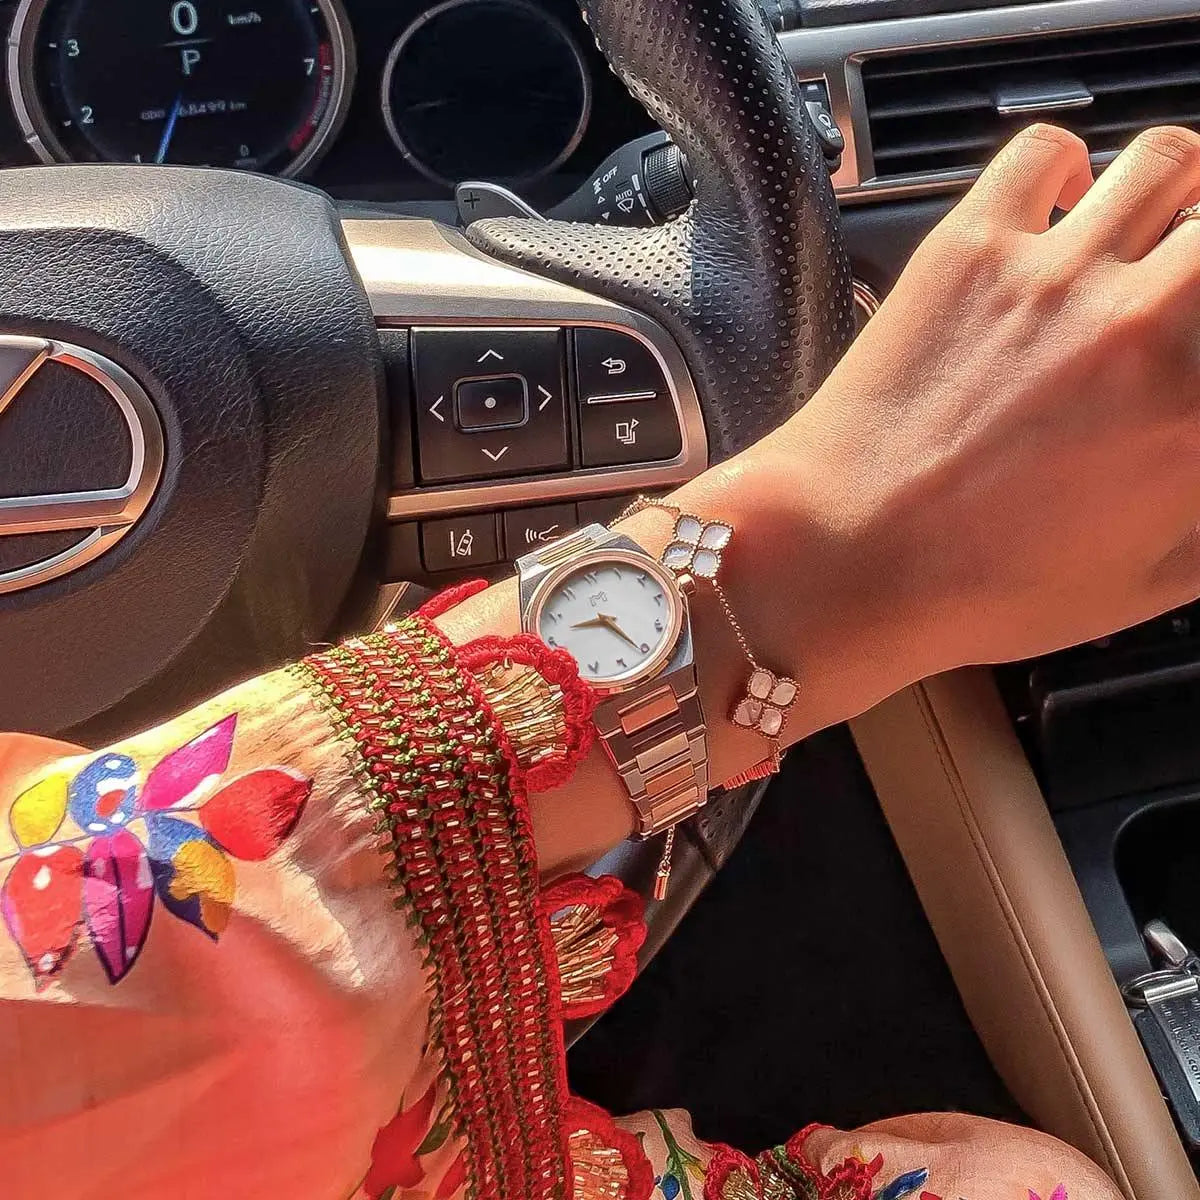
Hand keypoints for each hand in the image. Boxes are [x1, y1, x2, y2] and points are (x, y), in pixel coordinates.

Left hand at [441, 123, 1199, 869]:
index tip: (1191, 366)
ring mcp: (1057, 274)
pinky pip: (1044, 154)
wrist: (842, 559)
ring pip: (1172, 161)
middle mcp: (1150, 325)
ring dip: (1175, 192)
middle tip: (1188, 286)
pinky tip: (1053, 211)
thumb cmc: (972, 588)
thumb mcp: (1141, 585)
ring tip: (1150, 227)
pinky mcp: (971, 246)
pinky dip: (1062, 170)